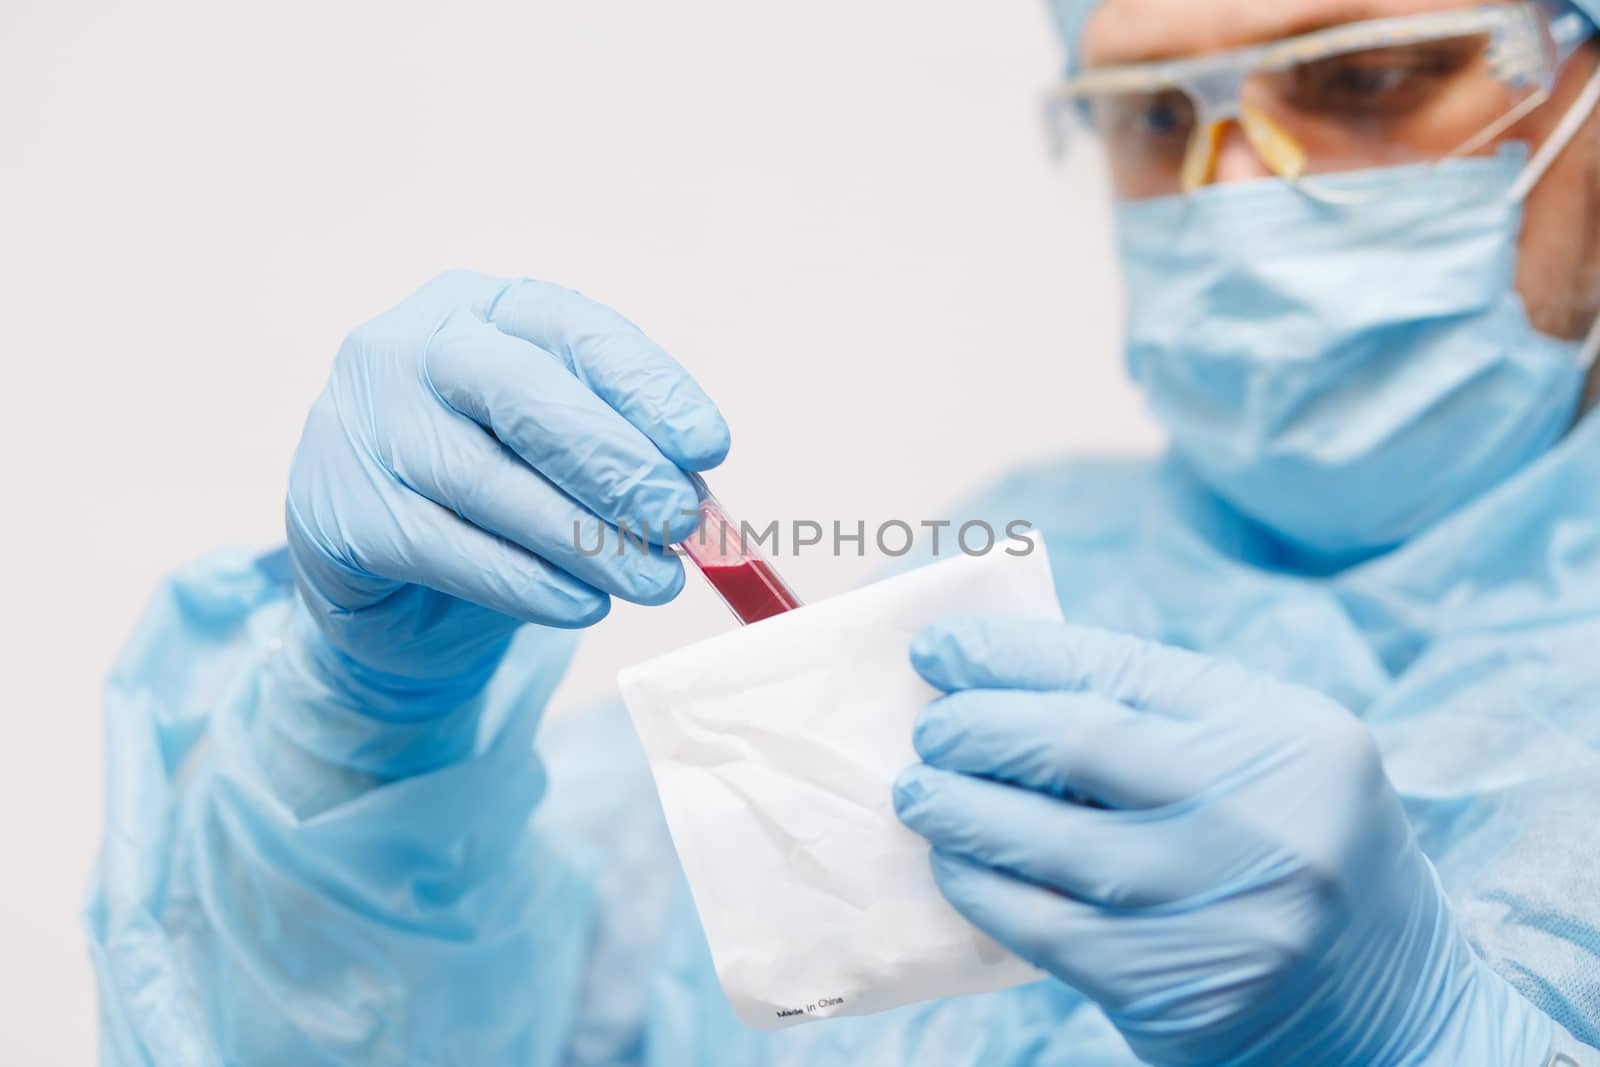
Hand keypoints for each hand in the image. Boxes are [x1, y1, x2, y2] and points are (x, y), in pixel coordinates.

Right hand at [287, 270, 728, 687]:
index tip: (709, 446)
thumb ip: (621, 455)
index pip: (575, 330)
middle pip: (524, 394)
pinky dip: (527, 582)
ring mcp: (361, 424)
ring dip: (584, 540)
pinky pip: (448, 548)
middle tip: (679, 522)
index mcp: (482, 309)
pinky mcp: (337, 508)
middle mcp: (411, 348)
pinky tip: (582, 604)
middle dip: (616, 463)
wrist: (382, 573)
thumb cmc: (492, 492)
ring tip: (652, 580)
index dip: (648, 389)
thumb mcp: (557, 451)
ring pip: (488, 481)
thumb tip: (697, 495)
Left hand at [893, 618, 1558, 1066]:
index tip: (939, 647)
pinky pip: (1045, 925)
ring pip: (1047, 840)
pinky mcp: (1180, 984)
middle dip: (976, 727)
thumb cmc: (1297, 858)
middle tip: (929, 729)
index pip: (1119, 667)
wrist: (1389, 1014)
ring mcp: (1224, 905)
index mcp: (1289, 733)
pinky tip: (953, 865)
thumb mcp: (1268, 765)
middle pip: (1077, 743)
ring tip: (918, 790)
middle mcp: (1265, 813)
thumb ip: (1161, 720)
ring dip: (959, 808)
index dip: (1012, 654)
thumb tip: (1000, 682)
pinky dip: (981, 887)